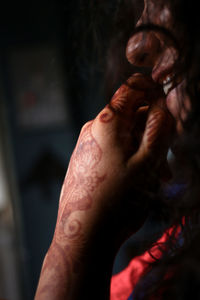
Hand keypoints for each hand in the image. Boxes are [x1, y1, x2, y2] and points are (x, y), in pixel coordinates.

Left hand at [54, 73, 173, 246]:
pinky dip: (129, 158)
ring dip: (143, 149)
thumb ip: (158, 130)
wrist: (83, 234)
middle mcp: (93, 129)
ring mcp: (87, 145)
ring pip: (124, 135)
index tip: (168, 108)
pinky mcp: (86, 160)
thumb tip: (161, 107)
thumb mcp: (147, 163)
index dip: (154, 92)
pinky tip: (138, 179)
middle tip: (166, 157)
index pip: (132, 89)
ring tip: (156, 176)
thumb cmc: (118, 200)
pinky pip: (112, 149)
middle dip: (153, 130)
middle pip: (130, 115)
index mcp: (107, 122)